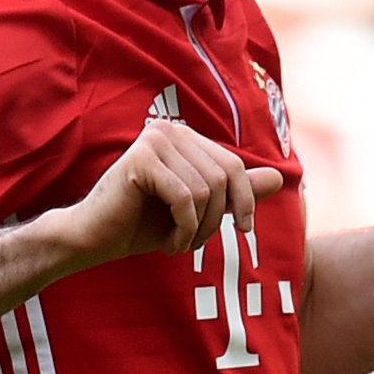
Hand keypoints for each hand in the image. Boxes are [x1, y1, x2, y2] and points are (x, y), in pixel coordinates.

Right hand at [52, 120, 284, 265]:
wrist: (93, 239)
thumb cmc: (143, 225)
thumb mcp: (199, 210)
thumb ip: (234, 192)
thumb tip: (280, 178)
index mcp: (184, 137)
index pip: (233, 164)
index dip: (245, 199)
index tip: (243, 230)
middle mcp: (170, 130)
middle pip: (223, 176)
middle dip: (217, 219)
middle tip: (196, 243)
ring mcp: (155, 140)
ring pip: (206, 190)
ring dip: (198, 228)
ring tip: (179, 242)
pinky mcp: (141, 158)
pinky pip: (185, 197)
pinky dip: (183, 228)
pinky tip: (168, 242)